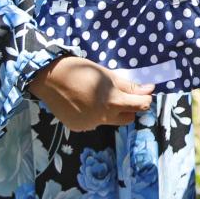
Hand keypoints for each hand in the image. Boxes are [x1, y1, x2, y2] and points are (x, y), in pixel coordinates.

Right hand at [30, 56, 152, 131]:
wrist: (50, 78)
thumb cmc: (82, 71)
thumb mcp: (108, 75)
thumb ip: (129, 86)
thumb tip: (150, 90)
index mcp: (112, 102)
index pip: (140, 106)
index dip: (145, 99)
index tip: (144, 92)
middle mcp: (102, 118)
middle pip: (127, 118)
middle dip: (129, 108)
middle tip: (121, 94)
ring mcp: (89, 125)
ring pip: (110, 121)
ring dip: (110, 111)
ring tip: (97, 96)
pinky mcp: (77, 127)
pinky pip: (93, 123)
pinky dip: (94, 115)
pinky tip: (84, 103)